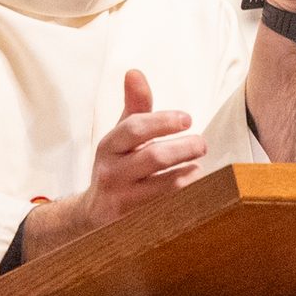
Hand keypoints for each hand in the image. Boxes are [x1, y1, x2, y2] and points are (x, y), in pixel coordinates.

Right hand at [22, 70, 206, 258]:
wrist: (92, 215)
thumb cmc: (118, 165)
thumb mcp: (121, 136)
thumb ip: (134, 106)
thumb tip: (134, 71)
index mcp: (110, 146)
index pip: (134, 128)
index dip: (163, 121)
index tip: (188, 119)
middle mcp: (112, 172)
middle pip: (152, 157)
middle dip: (183, 148)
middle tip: (202, 144)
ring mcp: (122, 200)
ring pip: (163, 187)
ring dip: (188, 175)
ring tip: (199, 166)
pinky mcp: (132, 224)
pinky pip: (166, 210)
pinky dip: (186, 198)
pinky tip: (196, 188)